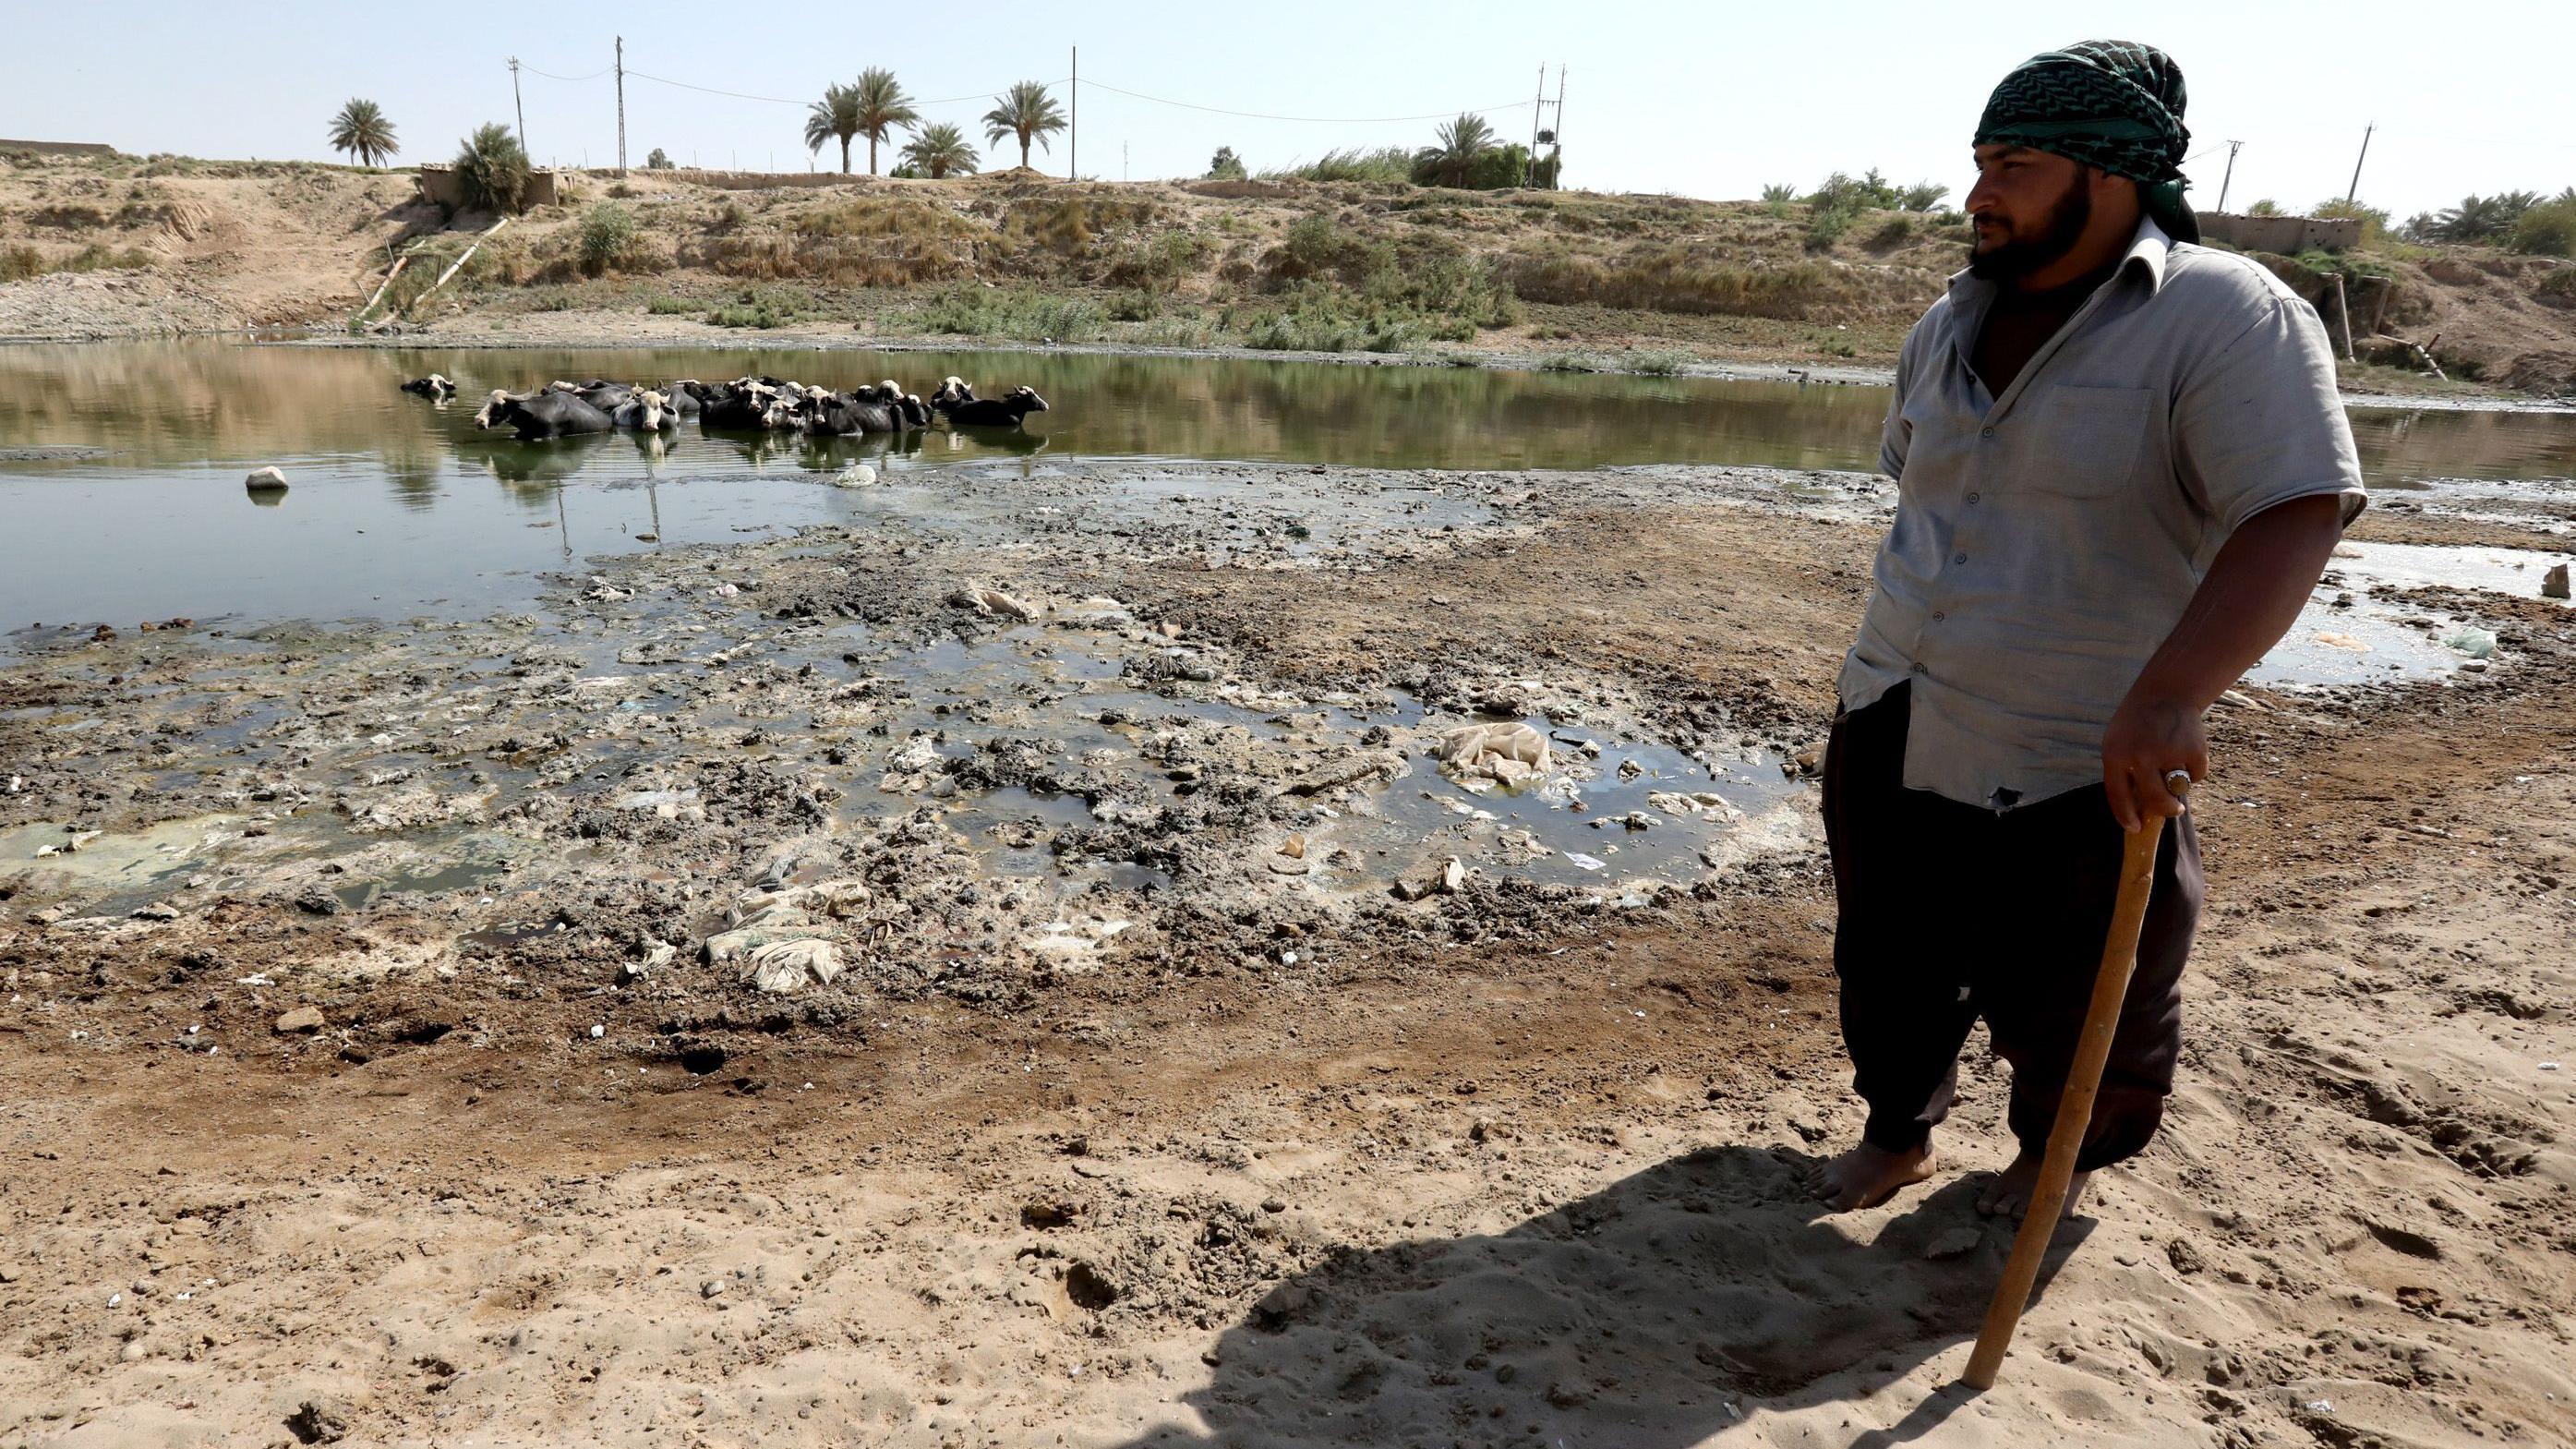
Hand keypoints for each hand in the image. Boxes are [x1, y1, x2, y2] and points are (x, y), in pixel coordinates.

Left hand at [2101, 690, 2205, 831]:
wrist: (2166, 692)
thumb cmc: (2138, 722)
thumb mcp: (2118, 742)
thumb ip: (2124, 771)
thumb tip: (2138, 810)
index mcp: (2115, 755)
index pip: (2117, 796)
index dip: (2126, 816)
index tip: (2134, 829)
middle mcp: (2140, 756)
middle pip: (2154, 800)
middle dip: (2165, 810)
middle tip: (2172, 810)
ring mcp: (2167, 753)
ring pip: (2178, 787)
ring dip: (2180, 780)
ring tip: (2174, 757)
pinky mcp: (2192, 750)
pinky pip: (2197, 775)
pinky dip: (2195, 768)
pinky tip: (2187, 748)